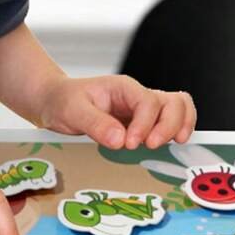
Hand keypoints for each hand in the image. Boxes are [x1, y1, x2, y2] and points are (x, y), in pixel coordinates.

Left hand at [37, 75, 196, 150]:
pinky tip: (166, 145)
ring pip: (179, 108)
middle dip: (169, 126)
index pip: (148, 102)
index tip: (130, 143)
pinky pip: (169, 122)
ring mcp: (142, 110)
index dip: (144, 125)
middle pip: (174, 102)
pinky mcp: (142, 123)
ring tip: (167, 145)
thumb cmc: (63, 101)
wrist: (55, 102)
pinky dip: (174, 132)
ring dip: (179, 127)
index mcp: (123, 88)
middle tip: (150, 145)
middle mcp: (137, 96)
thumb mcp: (73, 111)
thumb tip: (120, 140)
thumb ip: (96, 124)